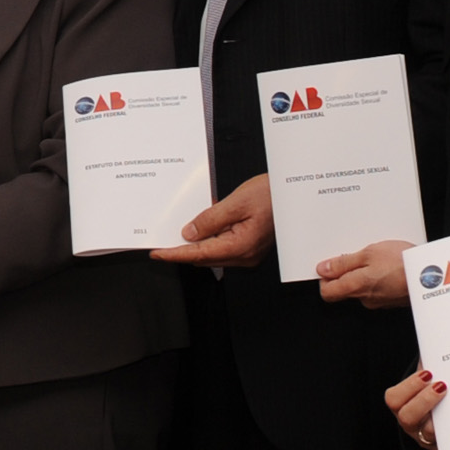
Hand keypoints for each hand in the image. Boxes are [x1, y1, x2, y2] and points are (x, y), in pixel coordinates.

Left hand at [150, 172, 274, 266]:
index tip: (156, 253)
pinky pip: (222, 246)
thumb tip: (189, 234)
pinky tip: (202, 224)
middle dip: (181, 249)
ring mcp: (248, 253)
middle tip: (161, 240)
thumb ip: (210, 219)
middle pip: (204, 257)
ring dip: (195, 242)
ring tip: (179, 228)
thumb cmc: (271, 195)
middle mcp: (245, 255)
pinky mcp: (249, 247)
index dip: (175, 254)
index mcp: (241, 246)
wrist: (293, 193)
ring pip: (212, 252)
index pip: (199, 254)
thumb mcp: (236, 202)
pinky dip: (209, 237)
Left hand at [317, 240, 413, 306]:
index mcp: (355, 287)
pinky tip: (388, 269)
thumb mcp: (368, 254)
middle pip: (344, 290)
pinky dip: (379, 280)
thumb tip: (323, 269)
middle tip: (358, 258)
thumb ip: (343, 263)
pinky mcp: (393, 301)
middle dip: (347, 275)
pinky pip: (378, 291)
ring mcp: (381, 302)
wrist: (434, 274)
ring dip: (365, 276)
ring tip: (378, 261)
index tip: (330, 266)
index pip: (327, 292)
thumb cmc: (403, 263)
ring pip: (363, 290)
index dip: (325, 278)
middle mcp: (366, 299)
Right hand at [384, 366, 446, 449]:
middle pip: (406, 417)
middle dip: (423, 400)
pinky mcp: (446, 446)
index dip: (410, 386)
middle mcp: (411, 424)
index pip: (395, 398)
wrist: (448, 415)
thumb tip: (439, 338)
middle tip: (443, 386)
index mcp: (402, 405)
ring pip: (428, 433)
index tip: (428, 373)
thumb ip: (431, 364)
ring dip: (442, 418)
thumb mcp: (430, 379)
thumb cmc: (436, 390)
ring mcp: (427, 437)